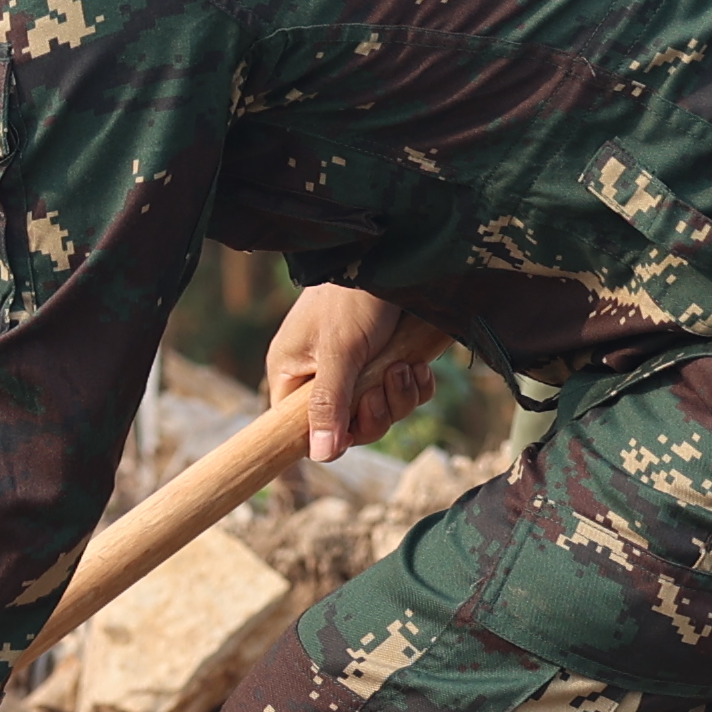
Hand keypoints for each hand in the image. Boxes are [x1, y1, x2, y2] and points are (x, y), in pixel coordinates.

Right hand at [265, 281, 450, 464]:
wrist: (390, 254)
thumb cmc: (351, 297)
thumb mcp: (339, 352)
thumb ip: (329, 404)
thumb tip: (320, 456)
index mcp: (293, 374)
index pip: (300, 429)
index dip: (329, 436)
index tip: (354, 429)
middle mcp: (321, 377)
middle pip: (348, 427)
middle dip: (374, 413)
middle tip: (383, 386)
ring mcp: (357, 370)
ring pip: (381, 412)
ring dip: (398, 396)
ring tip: (402, 367)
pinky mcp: (388, 359)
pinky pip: (403, 394)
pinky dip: (415, 385)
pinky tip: (418, 365)